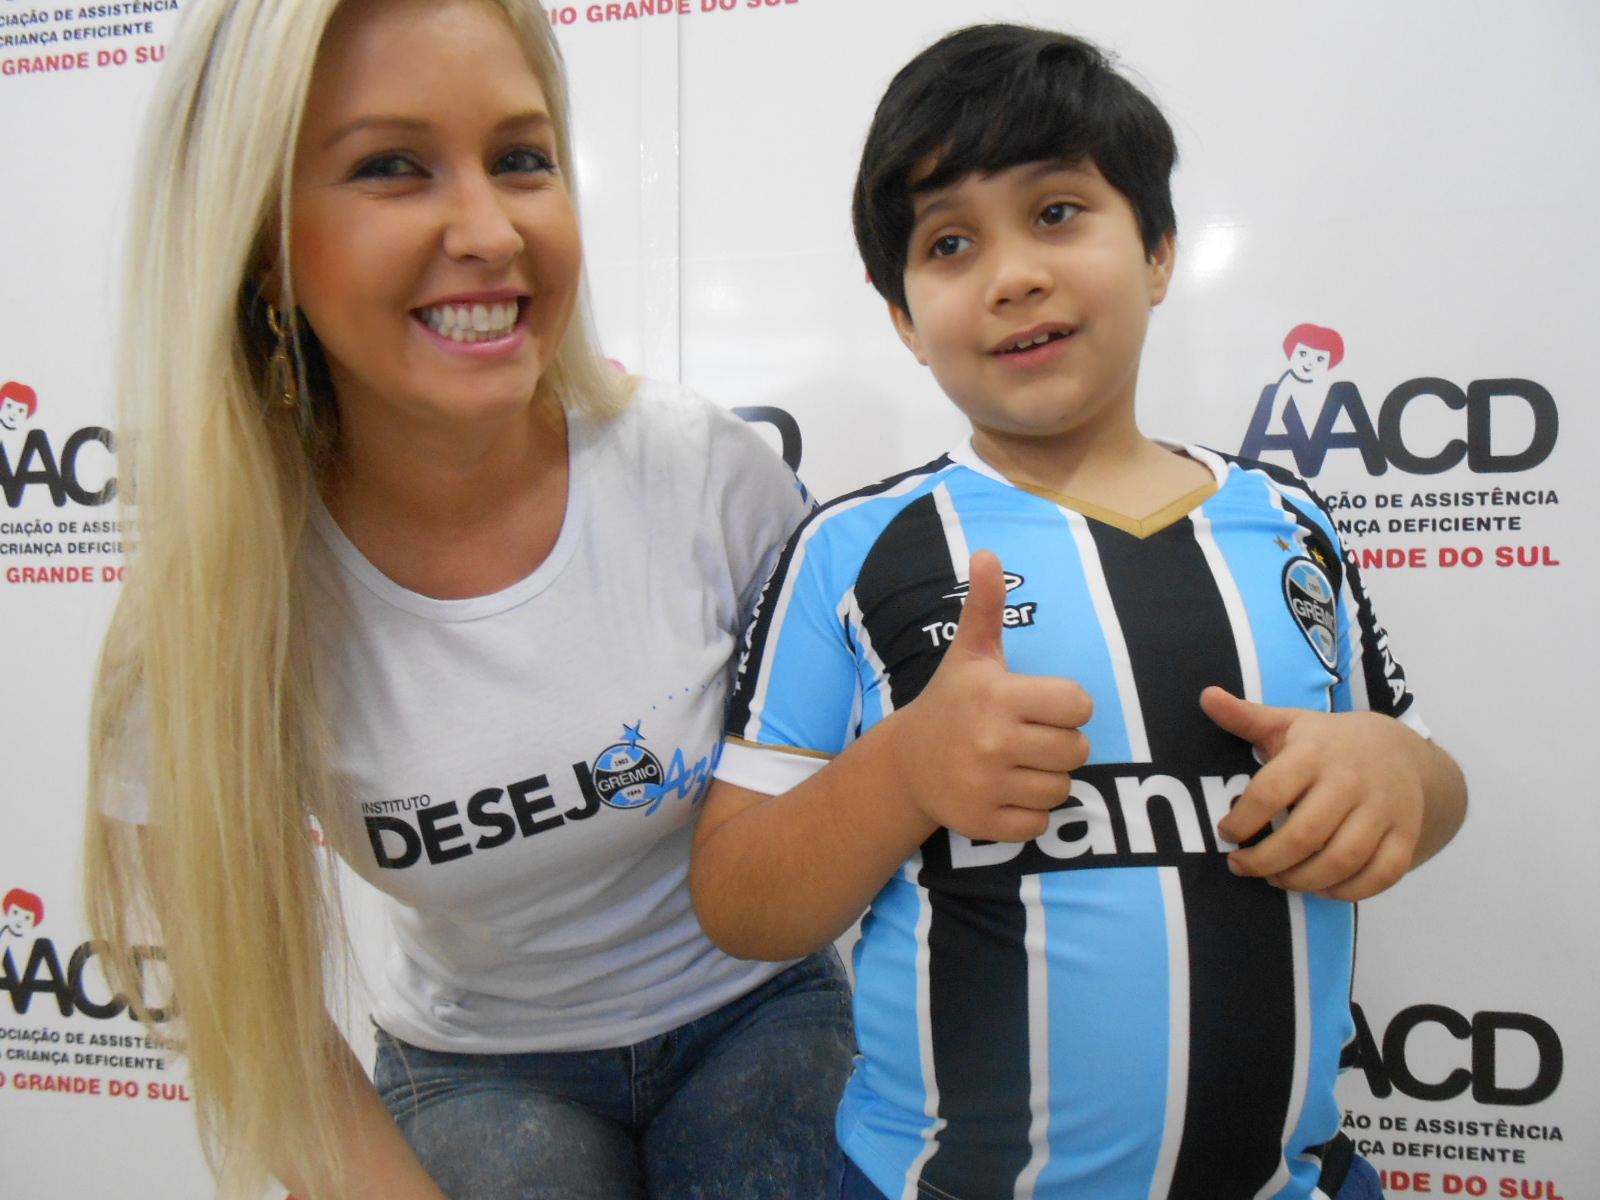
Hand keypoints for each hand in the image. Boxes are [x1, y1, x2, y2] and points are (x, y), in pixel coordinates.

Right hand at [888, 550, 1091, 842]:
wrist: (907, 762)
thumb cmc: (952, 702)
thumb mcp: (970, 653)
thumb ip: (986, 605)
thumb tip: (988, 553)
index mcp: (998, 694)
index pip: (1079, 705)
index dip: (1067, 706)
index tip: (1039, 706)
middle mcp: (992, 740)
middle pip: (1077, 750)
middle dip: (1060, 745)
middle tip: (1028, 738)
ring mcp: (986, 784)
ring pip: (1062, 788)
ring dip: (1047, 779)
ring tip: (1016, 764)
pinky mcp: (983, 822)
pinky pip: (1040, 824)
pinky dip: (1029, 813)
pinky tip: (1004, 791)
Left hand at [1202, 687, 1426, 900]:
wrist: (1399, 749)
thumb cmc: (1327, 742)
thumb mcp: (1288, 723)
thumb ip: (1245, 716)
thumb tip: (1206, 696)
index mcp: (1314, 753)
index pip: (1270, 792)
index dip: (1242, 821)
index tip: (1225, 834)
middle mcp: (1351, 781)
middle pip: (1305, 835)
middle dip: (1265, 861)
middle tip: (1241, 867)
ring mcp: (1383, 809)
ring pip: (1342, 859)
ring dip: (1302, 880)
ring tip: (1275, 879)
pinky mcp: (1406, 833)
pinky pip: (1382, 874)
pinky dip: (1350, 890)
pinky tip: (1321, 888)